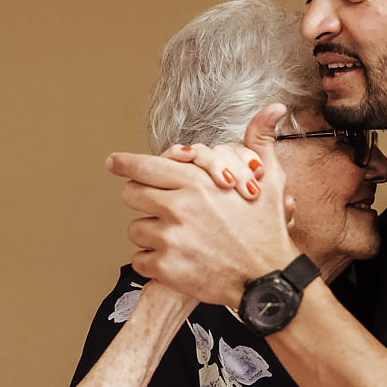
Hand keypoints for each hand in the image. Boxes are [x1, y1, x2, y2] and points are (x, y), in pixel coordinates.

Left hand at [106, 104, 298, 305]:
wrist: (268, 279)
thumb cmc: (266, 230)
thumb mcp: (269, 179)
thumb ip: (260, 140)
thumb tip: (274, 107)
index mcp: (197, 182)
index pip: (145, 166)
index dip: (125, 163)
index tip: (113, 162)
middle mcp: (179, 207)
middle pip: (131, 194)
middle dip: (142, 199)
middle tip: (158, 208)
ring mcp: (170, 238)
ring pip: (135, 229)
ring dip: (150, 234)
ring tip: (177, 238)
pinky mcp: (166, 267)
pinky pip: (139, 260)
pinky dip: (153, 262)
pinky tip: (176, 260)